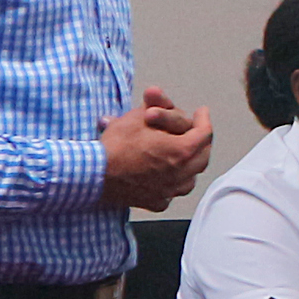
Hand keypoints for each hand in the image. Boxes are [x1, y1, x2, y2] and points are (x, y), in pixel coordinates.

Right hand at [100, 96, 212, 211]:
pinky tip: (168, 175)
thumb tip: (159, 96)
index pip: (205, 133)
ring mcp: (169, 191)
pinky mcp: (155, 202)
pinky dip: (173, 182)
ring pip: (191, 177)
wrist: (93, 175)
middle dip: (202, 141)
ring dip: (191, 164)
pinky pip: (172, 192)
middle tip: (197, 131)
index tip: (201, 113)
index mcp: (181, 152)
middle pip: (203, 156)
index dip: (204, 119)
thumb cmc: (115, 148)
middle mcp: (180, 174)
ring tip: (186, 153)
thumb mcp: (138, 117)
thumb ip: (157, 107)